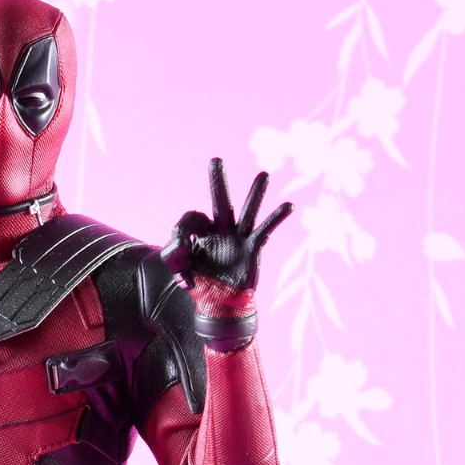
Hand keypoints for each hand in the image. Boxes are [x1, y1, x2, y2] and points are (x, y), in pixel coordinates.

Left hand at [161, 158, 292, 293]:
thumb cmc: (203, 284)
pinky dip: (277, 218)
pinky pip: (265, 231)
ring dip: (256, 194)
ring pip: (247, 211)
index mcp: (205, 233)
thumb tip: (178, 241)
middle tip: (216, 160)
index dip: (184, 231)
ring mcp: (239, 238)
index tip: (181, 249)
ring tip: (264, 175)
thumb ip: (176, 250)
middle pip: (221, 202)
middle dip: (218, 181)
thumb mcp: (183, 266)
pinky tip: (288, 205)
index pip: (194, 219)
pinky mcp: (252, 249)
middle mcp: (223, 231)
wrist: (220, 304)